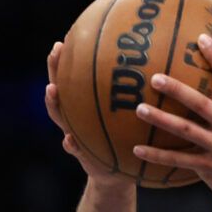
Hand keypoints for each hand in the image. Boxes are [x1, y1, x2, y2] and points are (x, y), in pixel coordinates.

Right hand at [44, 43, 130, 187]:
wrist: (121, 174)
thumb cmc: (129, 141)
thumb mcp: (134, 120)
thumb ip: (139, 100)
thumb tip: (160, 66)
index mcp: (88, 105)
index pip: (76, 77)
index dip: (69, 59)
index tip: (67, 38)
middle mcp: (77, 117)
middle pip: (62, 88)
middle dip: (56, 68)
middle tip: (56, 48)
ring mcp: (76, 135)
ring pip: (60, 116)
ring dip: (54, 103)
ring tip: (51, 89)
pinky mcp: (83, 156)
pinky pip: (74, 149)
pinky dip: (71, 145)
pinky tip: (69, 140)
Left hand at [131, 34, 211, 211]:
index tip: (202, 38)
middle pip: (200, 103)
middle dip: (177, 90)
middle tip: (155, 77)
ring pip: (185, 131)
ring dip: (161, 120)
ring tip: (140, 109)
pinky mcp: (209, 168)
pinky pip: (179, 160)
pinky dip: (158, 156)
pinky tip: (137, 149)